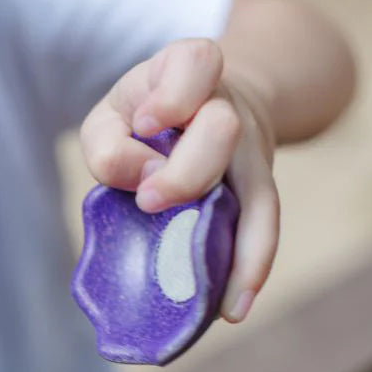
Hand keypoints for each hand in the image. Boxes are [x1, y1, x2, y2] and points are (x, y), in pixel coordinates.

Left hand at [79, 38, 279, 322]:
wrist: (212, 105)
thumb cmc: (148, 115)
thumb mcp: (114, 114)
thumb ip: (108, 143)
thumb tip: (139, 185)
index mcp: (190, 70)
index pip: (196, 62)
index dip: (177, 93)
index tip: (150, 122)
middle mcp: (229, 106)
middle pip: (224, 128)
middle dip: (189, 171)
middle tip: (150, 202)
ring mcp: (250, 152)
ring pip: (258, 189)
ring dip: (233, 239)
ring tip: (214, 293)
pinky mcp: (257, 191)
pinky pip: (263, 228)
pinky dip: (250, 269)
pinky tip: (232, 309)